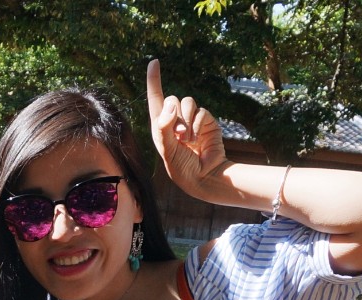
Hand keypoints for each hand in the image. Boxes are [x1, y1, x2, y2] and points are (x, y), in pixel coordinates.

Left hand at [146, 59, 227, 195]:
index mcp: (160, 126)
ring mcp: (192, 120)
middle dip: (174, 115)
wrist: (203, 176)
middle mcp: (175, 121)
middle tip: (177, 135)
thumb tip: (171, 104)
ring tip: (187, 140)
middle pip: (172, 98)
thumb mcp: (167, 149)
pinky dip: (198, 124)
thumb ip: (165, 126)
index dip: (154, 80)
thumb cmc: (181, 167)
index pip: (156, 98)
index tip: (154, 62)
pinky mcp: (206, 121)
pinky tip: (197, 140)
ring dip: (186, 120)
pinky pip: (201, 111)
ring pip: (187, 102)